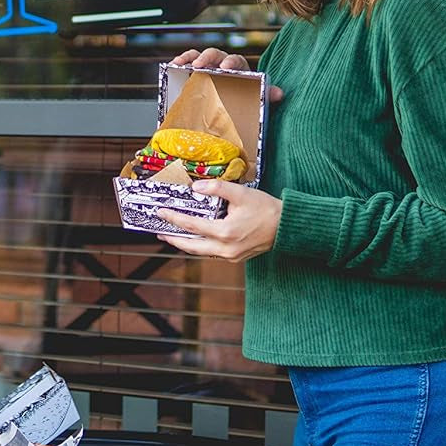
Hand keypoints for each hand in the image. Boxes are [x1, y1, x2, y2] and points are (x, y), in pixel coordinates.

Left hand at [156, 180, 281, 262]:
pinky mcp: (235, 257)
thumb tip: (197, 187)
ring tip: (172, 235)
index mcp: (225, 232)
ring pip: (200, 252)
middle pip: (191, 246)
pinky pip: (211, 253)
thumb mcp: (241, 194)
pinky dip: (199, 246)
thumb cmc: (266, 210)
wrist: (286, 226)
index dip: (174, 218)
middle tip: (159, 231)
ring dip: (185, 244)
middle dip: (173, 238)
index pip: (192, 226)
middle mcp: (226, 248)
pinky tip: (194, 239)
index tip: (161, 212)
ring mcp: (230, 255)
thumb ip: (217, 189)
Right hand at [169, 48, 285, 103]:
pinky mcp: (196, 71)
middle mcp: (222, 63)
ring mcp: (208, 66)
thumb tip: (280, 93)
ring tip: (182, 63)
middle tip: (200, 65)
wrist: (233, 102)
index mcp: (238, 68)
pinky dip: (181, 60)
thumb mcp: (256, 96)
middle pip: (215, 54)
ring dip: (190, 57)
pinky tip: (173, 64)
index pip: (235, 60)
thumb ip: (266, 94)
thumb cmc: (244, 96)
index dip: (230, 62)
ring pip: (199, 55)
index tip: (225, 68)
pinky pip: (188, 61)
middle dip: (207, 58)